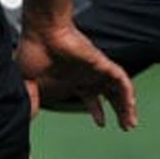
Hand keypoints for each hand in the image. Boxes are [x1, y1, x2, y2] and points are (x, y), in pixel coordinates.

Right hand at [15, 16, 136, 129]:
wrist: (41, 32)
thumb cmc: (33, 51)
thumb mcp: (28, 83)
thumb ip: (32, 100)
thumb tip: (29, 115)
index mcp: (71, 79)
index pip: (91, 97)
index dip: (97, 111)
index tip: (102, 123)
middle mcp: (86, 74)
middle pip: (109, 95)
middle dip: (119, 111)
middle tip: (127, 126)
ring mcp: (95, 68)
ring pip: (118, 89)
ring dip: (126, 106)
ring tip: (130, 122)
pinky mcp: (101, 62)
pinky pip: (121, 79)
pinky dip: (127, 92)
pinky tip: (130, 104)